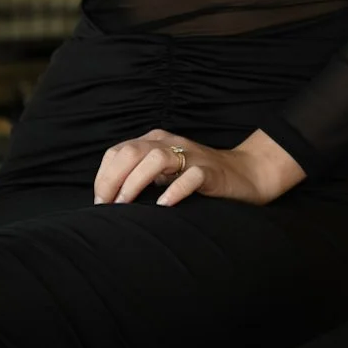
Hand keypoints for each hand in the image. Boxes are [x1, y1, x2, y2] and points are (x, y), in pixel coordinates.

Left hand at [93, 127, 302, 208]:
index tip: (100, 201)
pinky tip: (164, 205)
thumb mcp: (165, 172)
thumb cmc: (199, 177)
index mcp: (155, 141)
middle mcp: (170, 143)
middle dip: (113, 178)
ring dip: (136, 181)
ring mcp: (191, 156)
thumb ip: (141, 176)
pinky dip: (174, 190)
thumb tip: (110, 198)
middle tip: (108, 205)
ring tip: (127, 204)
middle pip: (132, 151)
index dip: (104, 176)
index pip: (118, 151)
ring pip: (156, 158)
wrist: (247, 174)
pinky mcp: (210, 171)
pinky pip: (191, 176)